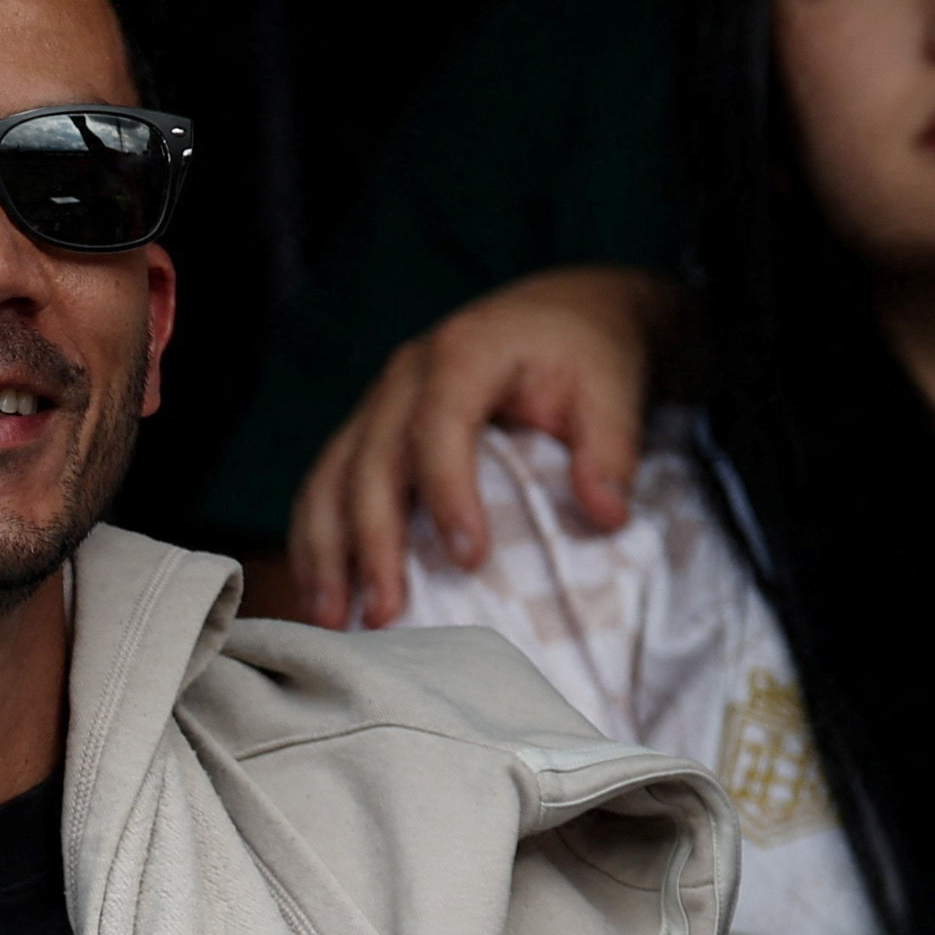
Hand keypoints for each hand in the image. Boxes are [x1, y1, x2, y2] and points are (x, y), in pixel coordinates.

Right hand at [287, 265, 671, 629]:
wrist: (564, 314)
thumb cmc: (589, 353)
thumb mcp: (615, 387)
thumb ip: (612, 448)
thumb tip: (607, 516)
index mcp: (464, 353)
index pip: (441, 427)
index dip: (449, 494)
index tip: (469, 560)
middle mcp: (406, 374)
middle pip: (370, 460)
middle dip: (372, 541)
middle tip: (385, 613)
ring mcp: (378, 401)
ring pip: (330, 477)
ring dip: (325, 551)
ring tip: (333, 621)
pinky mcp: (369, 428)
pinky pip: (327, 484)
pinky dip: (318, 540)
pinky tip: (323, 594)